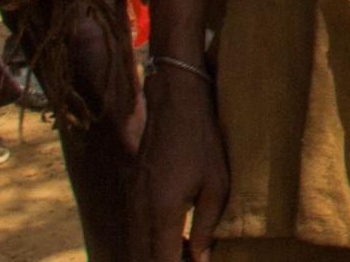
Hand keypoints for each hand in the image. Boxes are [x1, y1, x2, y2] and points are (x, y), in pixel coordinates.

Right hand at [136, 67, 230, 261]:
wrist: (174, 104)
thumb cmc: (202, 142)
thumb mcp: (216, 185)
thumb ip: (207, 226)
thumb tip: (201, 259)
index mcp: (162, 213)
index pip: (161, 261)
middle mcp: (140, 212)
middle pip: (145, 257)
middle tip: (193, 259)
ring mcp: (133, 202)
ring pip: (140, 245)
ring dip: (162, 254)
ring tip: (190, 253)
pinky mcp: (133, 192)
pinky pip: (139, 229)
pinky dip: (155, 241)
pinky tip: (180, 240)